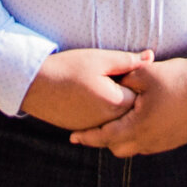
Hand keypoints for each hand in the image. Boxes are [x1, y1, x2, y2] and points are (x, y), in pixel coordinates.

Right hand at [21, 48, 151, 130]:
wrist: (35, 84)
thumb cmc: (68, 68)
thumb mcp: (100, 59)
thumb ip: (128, 60)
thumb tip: (151, 56)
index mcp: (115, 103)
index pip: (142, 97)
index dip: (139, 83)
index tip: (129, 72)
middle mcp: (107, 122)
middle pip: (130, 112)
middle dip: (130, 96)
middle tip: (117, 78)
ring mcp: (94, 129)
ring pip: (115, 120)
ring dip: (116, 107)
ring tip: (103, 87)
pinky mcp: (82, 130)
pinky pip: (101, 124)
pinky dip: (101, 113)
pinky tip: (92, 97)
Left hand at [68, 56, 186, 155]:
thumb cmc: (180, 79)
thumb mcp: (147, 72)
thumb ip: (124, 79)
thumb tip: (109, 82)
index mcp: (139, 127)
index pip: (105, 137)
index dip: (87, 137)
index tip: (72, 136)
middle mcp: (150, 141)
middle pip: (118, 148)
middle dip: (104, 139)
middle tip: (93, 127)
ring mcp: (163, 143)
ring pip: (134, 147)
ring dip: (122, 138)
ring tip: (115, 122)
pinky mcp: (174, 140)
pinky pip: (148, 144)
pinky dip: (138, 135)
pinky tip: (139, 119)